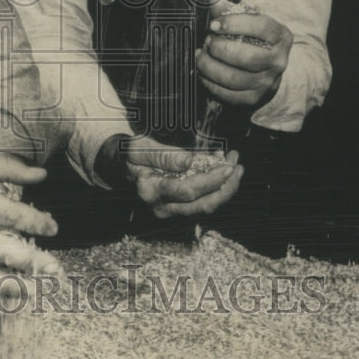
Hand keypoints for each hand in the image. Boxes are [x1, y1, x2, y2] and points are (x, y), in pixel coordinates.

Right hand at [96, 134, 242, 218]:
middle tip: (238, 166)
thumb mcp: (139, 148)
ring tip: (236, 166)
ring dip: (226, 188)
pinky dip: (218, 188)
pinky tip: (225, 171)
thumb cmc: (131, 154)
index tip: (227, 167)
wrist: (121, 167)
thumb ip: (162, 155)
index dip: (210, 180)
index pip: (187, 191)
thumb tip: (189, 161)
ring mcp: (172, 211)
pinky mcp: (180, 208)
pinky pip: (204, 201)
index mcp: (150, 192)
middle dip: (226, 187)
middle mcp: (162, 208)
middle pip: (202, 205)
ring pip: (207, 207)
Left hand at [195, 0, 292, 107]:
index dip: (235, 24)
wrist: (268, 69)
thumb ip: (231, 10)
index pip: (262, 27)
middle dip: (220, 48)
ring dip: (210, 66)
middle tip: (208, 42)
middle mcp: (278, 61)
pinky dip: (210, 84)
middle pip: (247, 57)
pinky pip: (228, 95)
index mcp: (281, 37)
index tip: (214, 24)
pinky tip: (203, 73)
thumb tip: (212, 1)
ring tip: (200, 57)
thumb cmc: (254, 40)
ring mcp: (268, 82)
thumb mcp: (249, 22)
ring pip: (234, 78)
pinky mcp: (254, 98)